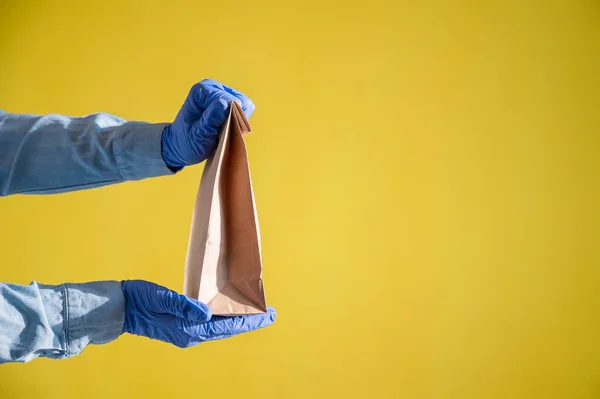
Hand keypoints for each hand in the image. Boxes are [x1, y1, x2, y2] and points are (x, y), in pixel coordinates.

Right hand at [121, 280, 274, 347]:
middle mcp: (191, 335)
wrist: (119, 308)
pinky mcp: (181, 326)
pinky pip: (209, 325)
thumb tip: (206, 313)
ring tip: (254, 313)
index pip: (226, 326)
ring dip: (237, 321)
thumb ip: (184, 305)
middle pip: (227, 329)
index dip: (249, 321)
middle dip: (248, 321)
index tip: (268, 315)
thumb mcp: (162, 299)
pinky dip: (223, 319)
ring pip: (219, 328)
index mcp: (189, 330)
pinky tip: (227, 311)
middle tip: (270, 314)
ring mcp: (186, 332)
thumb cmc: (139, 300)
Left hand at [161, 79, 255, 167]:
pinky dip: (240, 121)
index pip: (227, 99)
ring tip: (225, 131)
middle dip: (235, 118)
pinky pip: (245, 109)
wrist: (182, 146)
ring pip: (244, 105)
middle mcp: (213, 88)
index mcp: (201, 91)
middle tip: (224, 133)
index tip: (223, 132)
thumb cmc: (187, 141)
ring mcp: (221, 94)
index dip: (231, 116)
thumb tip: (225, 103)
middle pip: (239, 100)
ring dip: (238, 121)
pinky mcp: (228, 102)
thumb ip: (211, 119)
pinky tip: (229, 129)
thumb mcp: (198, 134)